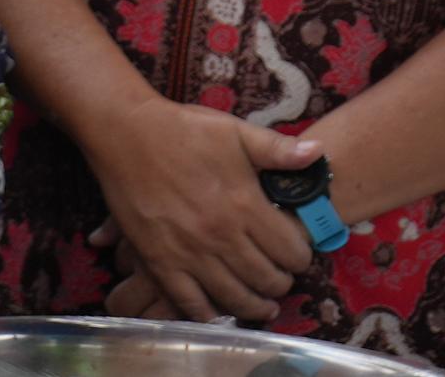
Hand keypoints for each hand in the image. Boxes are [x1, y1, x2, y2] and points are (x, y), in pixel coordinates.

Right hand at [79, 97, 321, 322]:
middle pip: (267, 279)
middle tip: (281, 279)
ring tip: (262, 304)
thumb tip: (319, 153)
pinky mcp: (160, 261)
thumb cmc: (183, 129)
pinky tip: (219, 312)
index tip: (297, 255)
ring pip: (234, 297)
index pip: (291, 251)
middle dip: (281, 283)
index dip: (301, 257)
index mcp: (245, 205)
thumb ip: (277, 148)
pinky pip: (190, 302)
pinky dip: (209, 313)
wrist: (125, 133)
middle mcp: (221, 236)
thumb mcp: (234, 130)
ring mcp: (189, 253)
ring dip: (254, 305)